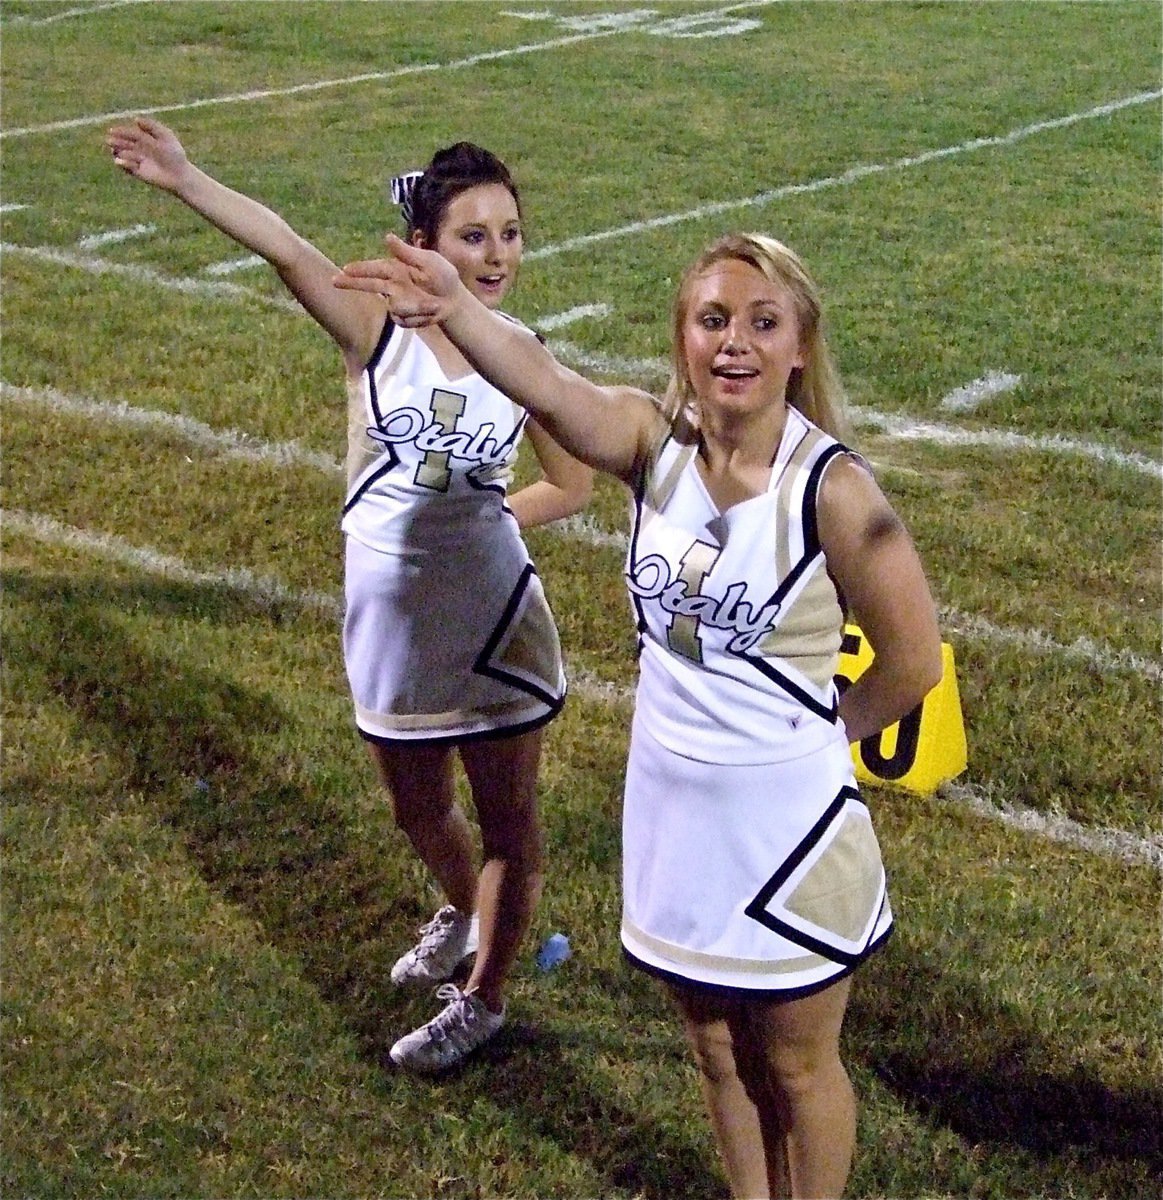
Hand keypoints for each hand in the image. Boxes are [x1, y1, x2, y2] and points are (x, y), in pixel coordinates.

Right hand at [105, 117, 191, 191]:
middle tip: (109, 141)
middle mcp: (139, 149)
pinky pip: (126, 167)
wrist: (179, 174)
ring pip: (122, 154)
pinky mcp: (137, 172)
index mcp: (145, 139)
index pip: (130, 134)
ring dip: (119, 152)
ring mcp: (137, 161)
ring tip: (119, 152)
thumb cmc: (175, 155)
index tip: (112, 131)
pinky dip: (123, 164)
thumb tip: (136, 119)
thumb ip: (152, 127)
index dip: (120, 132)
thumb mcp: (165, 136)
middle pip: (123, 144)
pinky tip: (121, 162)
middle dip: (115, 142)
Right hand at [335, 234, 461, 327]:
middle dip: (351, 284)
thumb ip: (408, 253)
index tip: (345, 269)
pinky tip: (430, 313)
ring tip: (434, 304)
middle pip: (368, 285)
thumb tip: (387, 237)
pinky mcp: (402, 318)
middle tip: (334, 282)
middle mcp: (393, 285)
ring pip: (395, 308)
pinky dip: (420, 317)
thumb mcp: (430, 261)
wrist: (454, 302)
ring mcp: (396, 302)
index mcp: (397, 270)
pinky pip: (404, 320)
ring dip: (417, 308)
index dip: (360, 270)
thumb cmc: (444, 277)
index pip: (374, 268)